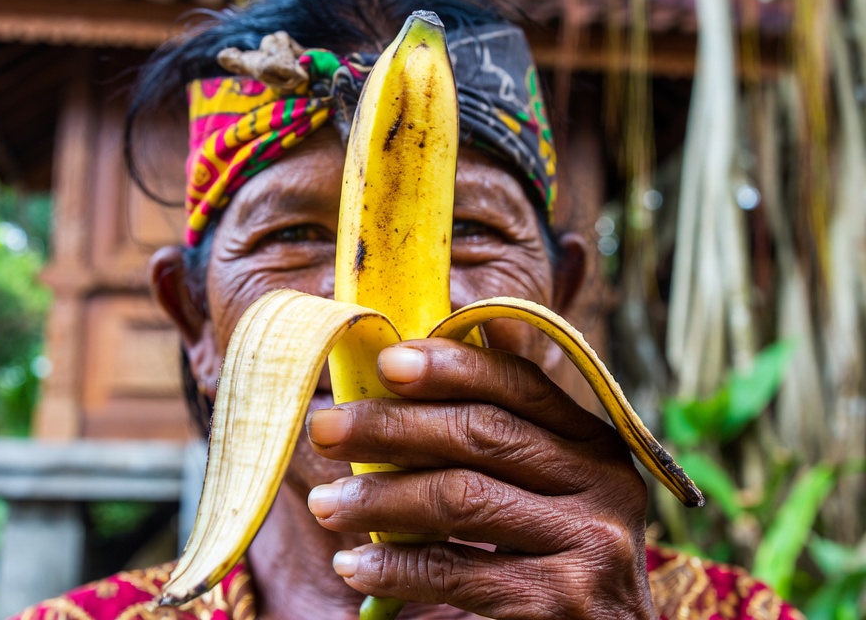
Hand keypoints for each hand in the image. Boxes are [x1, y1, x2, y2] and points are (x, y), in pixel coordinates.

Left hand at [306, 338, 656, 619]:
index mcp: (592, 441)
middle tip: (325, 430)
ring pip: (461, 499)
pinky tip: (353, 564)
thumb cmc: (555, 556)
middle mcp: (602, 483)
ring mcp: (589, 543)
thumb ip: (504, 423)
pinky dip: (395, 566)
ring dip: (380, 498)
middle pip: (481, 434)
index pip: (518, 382)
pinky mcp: (561, 602)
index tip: (386, 361)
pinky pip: (456, 571)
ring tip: (326, 502)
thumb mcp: (549, 482)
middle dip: (394, 427)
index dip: (451, 365)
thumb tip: (441, 334)